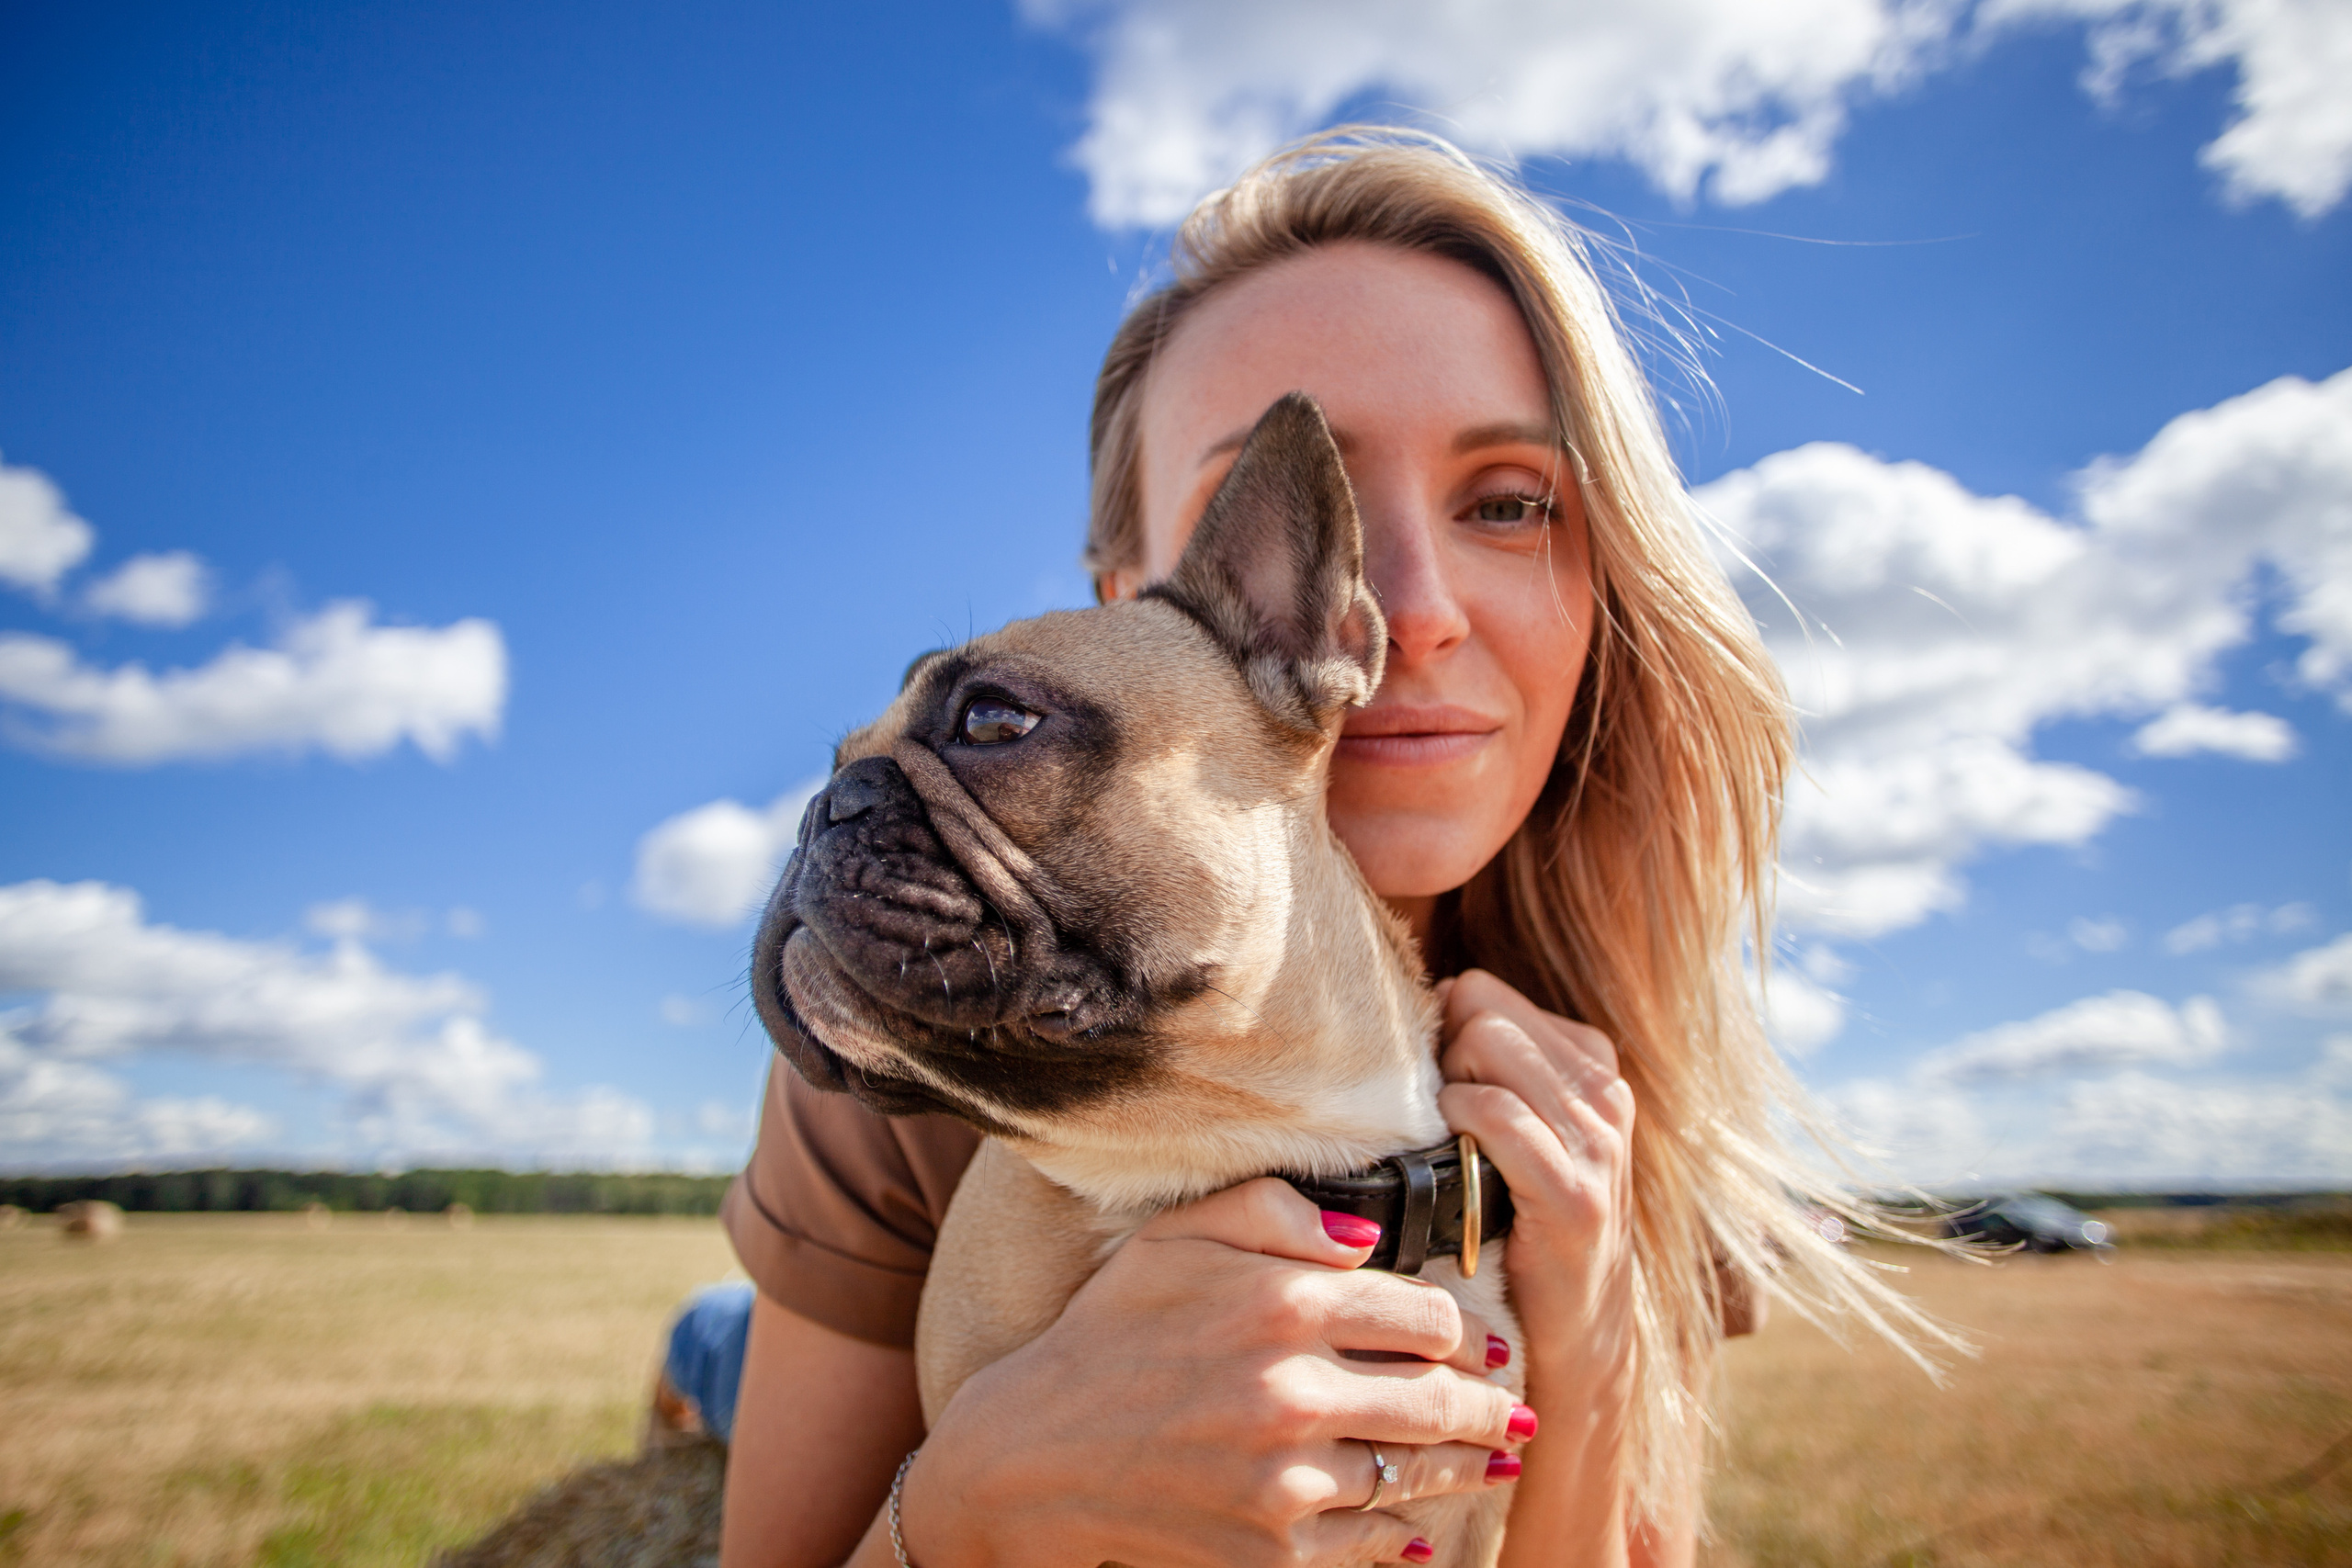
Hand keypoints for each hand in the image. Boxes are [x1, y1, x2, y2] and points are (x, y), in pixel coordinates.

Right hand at [896, 1177, 1534, 1567]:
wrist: (1029, 1457)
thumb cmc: (1105, 1334)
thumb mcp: (1174, 1239)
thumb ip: (1273, 1211)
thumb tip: (1368, 1238)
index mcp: (1280, 1304)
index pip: (1426, 1317)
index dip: (1471, 1332)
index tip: (1491, 1342)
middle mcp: (1293, 1392)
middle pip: (1440, 1400)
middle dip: (1493, 1407)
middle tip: (1517, 1410)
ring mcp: (1285, 1480)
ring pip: (1415, 1473)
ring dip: (1469, 1470)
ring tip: (1499, 1463)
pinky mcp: (1270, 1550)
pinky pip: (1370, 1543)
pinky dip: (1407, 1535)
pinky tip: (1426, 1527)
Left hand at [1434, 970, 1643, 1564]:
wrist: (1573, 1338)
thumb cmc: (1518, 1224)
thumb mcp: (1519, 1130)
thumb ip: (1484, 1064)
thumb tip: (1414, 1004)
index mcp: (1592, 1063)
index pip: (1484, 990)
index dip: (1440, 1033)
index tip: (1435, 1090)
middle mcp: (1604, 1091)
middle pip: (1481, 1008)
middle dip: (1439, 1054)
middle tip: (1436, 1121)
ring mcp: (1599, 1140)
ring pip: (1487, 1044)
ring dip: (1445, 1089)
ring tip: (1448, 1145)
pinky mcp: (1575, 1192)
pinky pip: (1493, 1112)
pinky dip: (1458, 1124)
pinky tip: (1454, 1164)